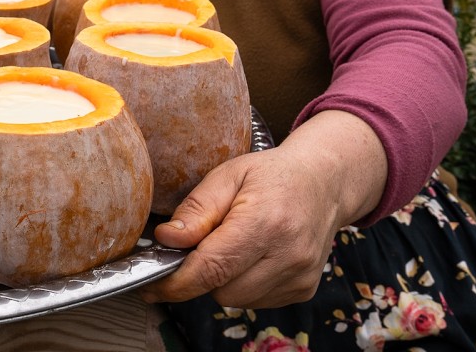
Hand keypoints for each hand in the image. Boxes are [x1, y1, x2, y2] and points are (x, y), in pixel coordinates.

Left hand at [140, 110, 386, 308]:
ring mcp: (300, 276)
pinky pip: (256, 301)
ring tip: (233, 244)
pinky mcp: (304, 289)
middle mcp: (288, 254)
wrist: (325, 182)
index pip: (213, 267)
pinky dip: (244, 284)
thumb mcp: (227, 175)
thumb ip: (196, 210)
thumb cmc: (272, 175)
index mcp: (266, 222)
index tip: (151, 285)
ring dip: (223, 280)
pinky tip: (252, 256)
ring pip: (237, 300)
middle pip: (221, 290)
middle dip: (202, 274)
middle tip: (204, 244)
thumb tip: (166, 239)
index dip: (177, 282)